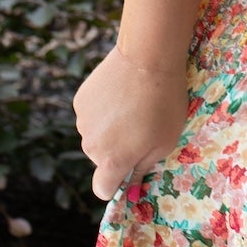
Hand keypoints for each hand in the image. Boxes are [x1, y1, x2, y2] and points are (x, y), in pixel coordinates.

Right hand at [72, 42, 189, 200]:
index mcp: (113, 161)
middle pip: (102, 159)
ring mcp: (83, 121)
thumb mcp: (166, 141)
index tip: (129, 170)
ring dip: (108, 129)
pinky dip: (102, 109)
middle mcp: (91, 146)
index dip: (115, 184)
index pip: (102, 189)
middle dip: (117, 151)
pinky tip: (119, 93)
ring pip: (95, 136)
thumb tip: (133, 182)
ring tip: (131, 106)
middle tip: (140, 127)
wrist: (148, 57)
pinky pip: (91, 114)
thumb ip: (145, 166)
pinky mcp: (80, 100)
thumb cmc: (165, 102)